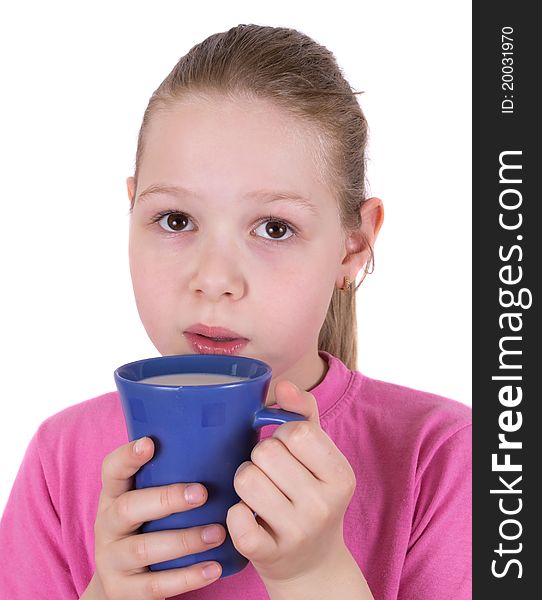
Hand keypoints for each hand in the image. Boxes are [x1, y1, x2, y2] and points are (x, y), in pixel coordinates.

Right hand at [88, 437, 226, 599]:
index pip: (111, 471)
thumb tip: (216, 444)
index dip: (127, 456)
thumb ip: (166, 479)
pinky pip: (157, 586)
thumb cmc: (145, 530)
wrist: (118, 588)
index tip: (150, 443)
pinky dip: (188, 577)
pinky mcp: (124, 592)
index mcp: (113, 497)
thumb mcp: (143, 502)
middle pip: (128, 508)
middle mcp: (108, 526)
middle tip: (201, 493)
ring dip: (185, 540)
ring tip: (218, 533)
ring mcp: (112, 561)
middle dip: (166, 499)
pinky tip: (214, 568)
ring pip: (144, 549)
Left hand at [226, 380, 356, 586]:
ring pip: (246, 478)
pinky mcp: (268, 555)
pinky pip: (235, 517)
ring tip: (259, 494)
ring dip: (245, 481)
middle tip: (271, 475)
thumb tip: (283, 384)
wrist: (312, 564)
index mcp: (340, 476)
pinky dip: (235, 513)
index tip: (287, 452)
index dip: (282, 435)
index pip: (296, 432)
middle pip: (266, 452)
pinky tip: (249, 517)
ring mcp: (297, 533)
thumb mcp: (319, 456)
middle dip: (260, 458)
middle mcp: (324, 505)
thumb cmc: (312, 495)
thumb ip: (304, 413)